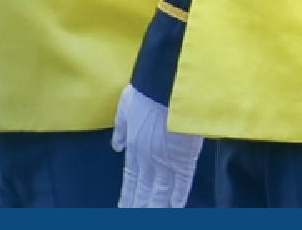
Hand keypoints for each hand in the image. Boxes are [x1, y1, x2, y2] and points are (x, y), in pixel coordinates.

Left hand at [112, 85, 202, 207]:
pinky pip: (182, 183)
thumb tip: (116, 145)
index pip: (131, 179)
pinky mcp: (185, 159)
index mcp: (134, 148)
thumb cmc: (146, 92)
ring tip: (151, 220)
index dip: (128, 195)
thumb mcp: (125, 109)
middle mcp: (149, 160)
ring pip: (161, 192)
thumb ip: (121, 129)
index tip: (124, 208)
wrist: (165, 86)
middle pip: (144, 191)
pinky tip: (176, 208)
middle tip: (133, 218)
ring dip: (156, 208)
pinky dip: (179, 196)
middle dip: (140, 206)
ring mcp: (167, 161)